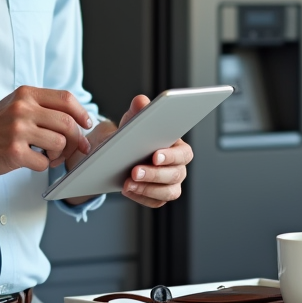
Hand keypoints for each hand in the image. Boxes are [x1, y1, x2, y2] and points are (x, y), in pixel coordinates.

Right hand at [0, 86, 91, 175]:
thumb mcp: (16, 105)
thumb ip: (42, 107)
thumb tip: (77, 120)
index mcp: (26, 94)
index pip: (65, 99)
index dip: (81, 113)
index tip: (86, 124)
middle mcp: (22, 109)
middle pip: (67, 123)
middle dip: (76, 139)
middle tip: (75, 148)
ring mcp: (18, 130)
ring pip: (59, 143)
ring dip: (59, 154)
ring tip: (48, 154)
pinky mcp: (14, 152)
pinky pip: (44, 162)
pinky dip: (43, 165)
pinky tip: (31, 160)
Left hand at [116, 94, 193, 208]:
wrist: (118, 155)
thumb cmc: (132, 136)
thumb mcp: (132, 121)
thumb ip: (138, 111)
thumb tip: (140, 101)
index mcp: (178, 147)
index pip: (183, 153)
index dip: (171, 156)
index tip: (155, 155)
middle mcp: (179, 167)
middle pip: (175, 174)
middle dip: (154, 173)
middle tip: (134, 170)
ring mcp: (170, 184)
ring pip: (168, 191)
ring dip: (147, 188)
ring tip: (128, 183)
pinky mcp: (159, 196)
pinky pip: (155, 201)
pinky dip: (141, 197)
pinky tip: (127, 189)